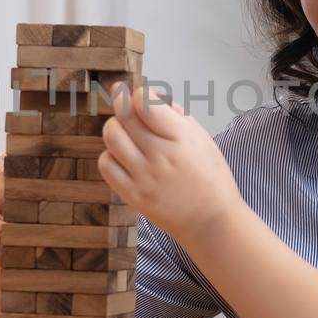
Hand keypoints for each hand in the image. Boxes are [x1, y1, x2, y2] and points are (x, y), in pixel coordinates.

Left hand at [97, 84, 243, 241]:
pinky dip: (111, 154)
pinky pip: (106, 164)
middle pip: (124, 116)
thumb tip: (148, 94)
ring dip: (116, 128)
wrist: (211, 222)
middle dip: (122, 104)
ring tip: (128, 133)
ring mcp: (144, 178)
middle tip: (126, 104)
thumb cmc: (210, 178)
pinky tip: (125, 156)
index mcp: (182, 140)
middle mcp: (161, 158)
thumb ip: (176, 114)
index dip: (137, 94)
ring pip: (111, 136)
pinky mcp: (133, 195)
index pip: (146, 104)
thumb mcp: (203, 139)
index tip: (138, 95)